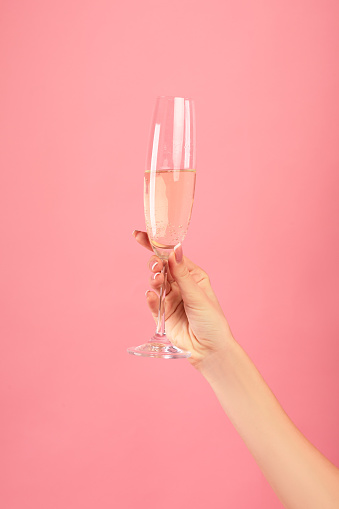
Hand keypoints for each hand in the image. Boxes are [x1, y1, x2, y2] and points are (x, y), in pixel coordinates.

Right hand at [133, 230, 233, 368]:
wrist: (209, 350)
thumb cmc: (211, 321)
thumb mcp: (198, 295)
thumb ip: (182, 274)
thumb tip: (174, 250)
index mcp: (193, 275)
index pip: (172, 256)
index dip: (156, 245)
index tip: (140, 235)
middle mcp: (180, 285)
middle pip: (161, 267)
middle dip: (154, 264)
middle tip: (156, 267)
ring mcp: (170, 299)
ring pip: (155, 283)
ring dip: (154, 280)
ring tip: (158, 282)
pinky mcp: (162, 314)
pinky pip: (153, 302)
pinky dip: (151, 298)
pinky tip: (152, 296)